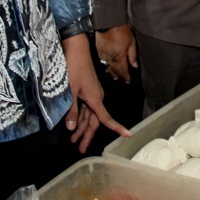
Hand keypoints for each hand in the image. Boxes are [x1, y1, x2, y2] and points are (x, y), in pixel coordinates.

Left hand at [62, 34, 131, 152]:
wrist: (76, 50)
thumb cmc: (74, 69)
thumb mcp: (70, 92)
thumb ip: (72, 111)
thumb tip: (73, 128)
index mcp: (95, 99)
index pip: (106, 118)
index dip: (117, 128)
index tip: (128, 135)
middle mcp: (96, 98)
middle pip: (95, 121)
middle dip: (87, 135)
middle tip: (80, 149)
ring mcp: (92, 94)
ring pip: (89, 115)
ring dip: (82, 128)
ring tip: (73, 140)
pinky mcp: (87, 91)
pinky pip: (86, 108)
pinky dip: (80, 117)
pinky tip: (74, 124)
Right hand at [96, 25, 138, 83]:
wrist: (108, 23)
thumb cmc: (122, 31)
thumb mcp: (131, 42)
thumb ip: (132, 55)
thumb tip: (135, 66)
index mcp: (119, 57)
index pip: (123, 70)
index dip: (126, 76)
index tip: (128, 81)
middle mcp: (110, 58)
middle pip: (114, 70)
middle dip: (118, 75)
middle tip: (120, 79)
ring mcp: (102, 55)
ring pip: (106, 67)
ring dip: (110, 73)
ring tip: (114, 76)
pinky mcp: (98, 51)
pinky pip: (101, 61)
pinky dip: (105, 66)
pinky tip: (106, 66)